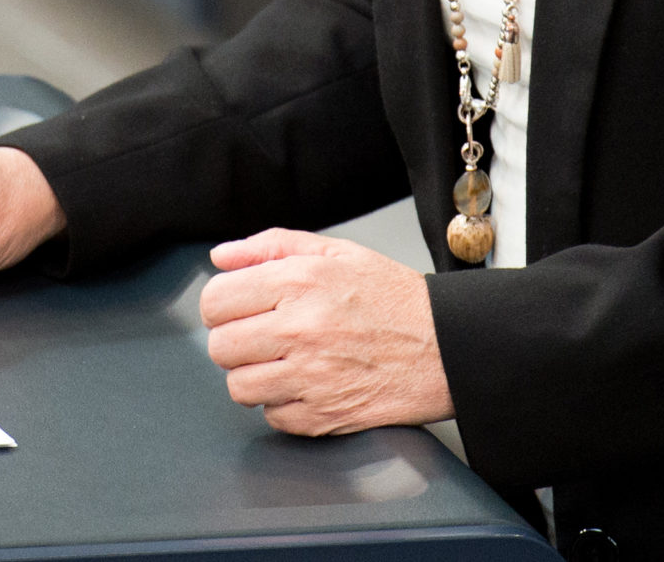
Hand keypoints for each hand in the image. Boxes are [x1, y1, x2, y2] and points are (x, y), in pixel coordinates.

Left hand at [199, 228, 452, 434]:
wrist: (447, 347)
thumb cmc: (393, 299)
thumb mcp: (335, 253)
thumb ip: (270, 247)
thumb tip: (221, 256)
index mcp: (298, 282)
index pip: (216, 300)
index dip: (220, 305)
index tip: (235, 308)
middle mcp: (300, 330)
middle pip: (220, 346)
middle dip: (233, 341)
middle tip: (259, 336)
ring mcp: (310, 378)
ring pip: (239, 387)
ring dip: (253, 376)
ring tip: (281, 362)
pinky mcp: (323, 417)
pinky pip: (272, 417)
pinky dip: (282, 405)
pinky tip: (305, 384)